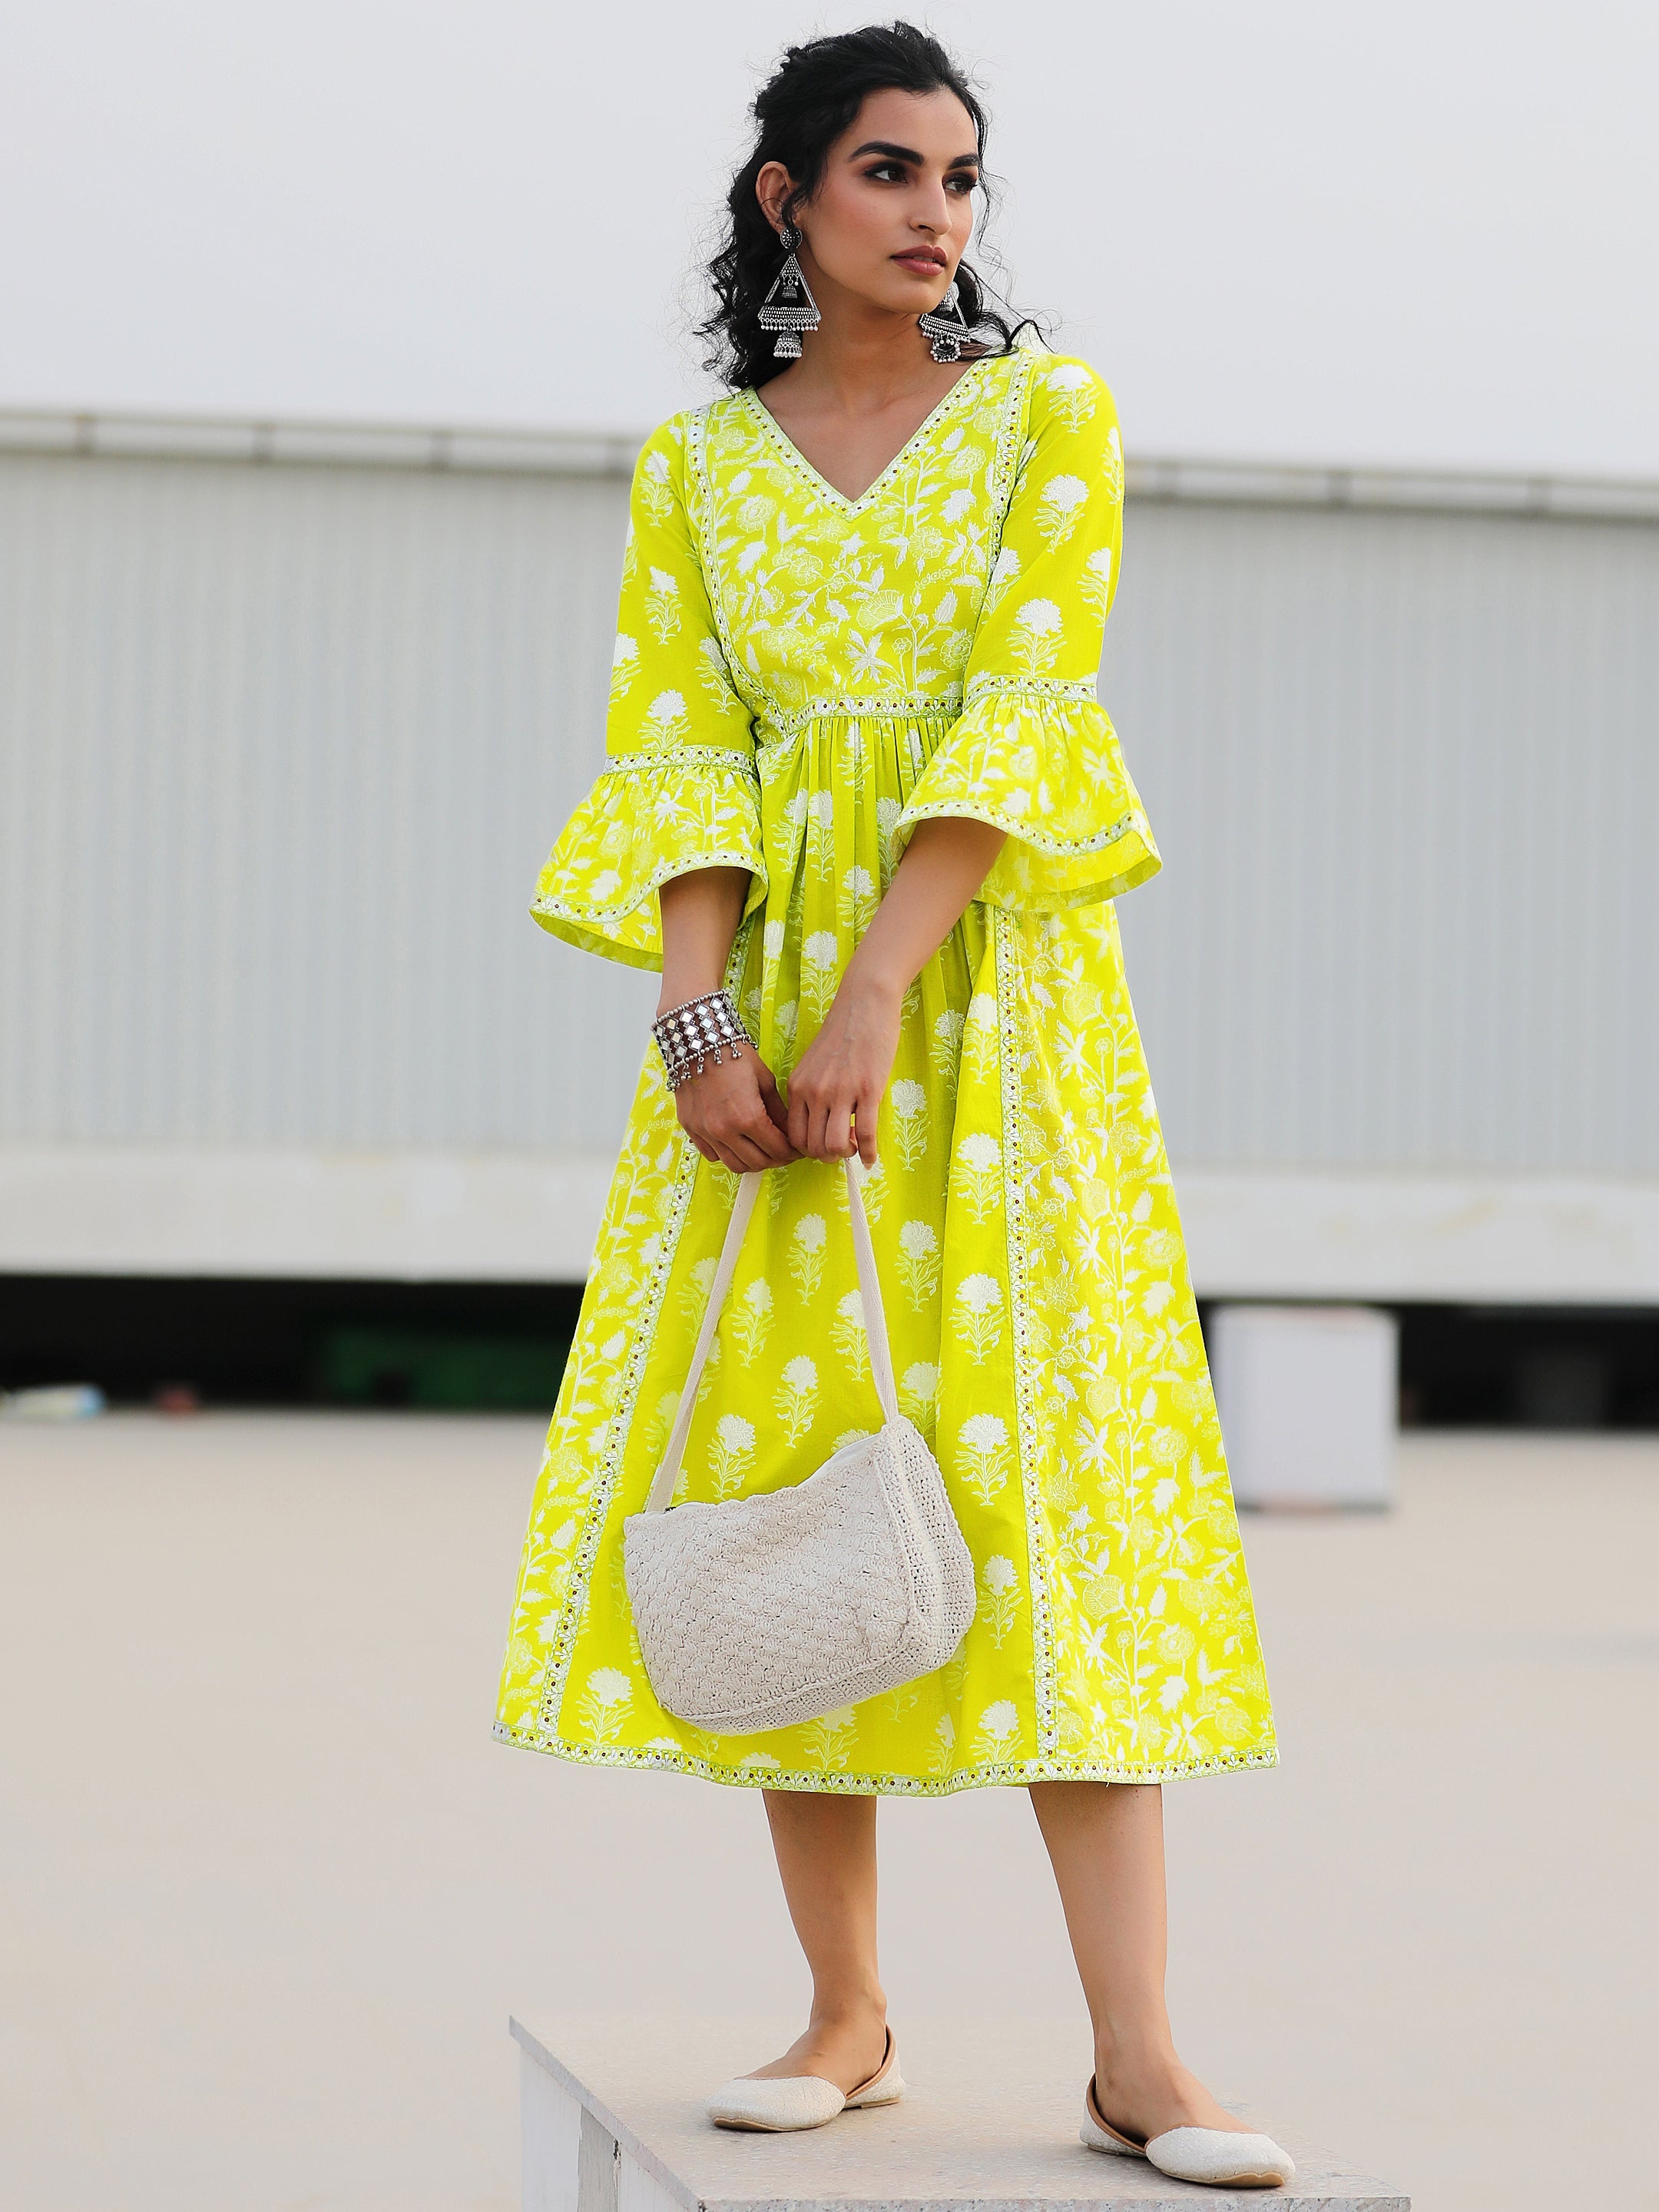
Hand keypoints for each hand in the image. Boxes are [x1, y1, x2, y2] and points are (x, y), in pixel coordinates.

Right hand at [674, 1041, 801, 1172]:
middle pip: (758, 1163)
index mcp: (748, 1117)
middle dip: (776, 1160)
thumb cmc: (734, 1055)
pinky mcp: (691, 1129)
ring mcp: (705, 1132)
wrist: (697, 1042)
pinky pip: (713, 1155)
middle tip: (784, 1153)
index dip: (792, 1153)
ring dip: (753, 1162)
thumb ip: (778, 1112)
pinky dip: (728, 1155)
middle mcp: (725, 1130)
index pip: (777, 1150)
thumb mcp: (764, 1081)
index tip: (797, 1150)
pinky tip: (737, 1143)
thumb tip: (790, 1133)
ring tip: (762, 1151)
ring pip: (735, 1165)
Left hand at [784, 973, 901, 1164]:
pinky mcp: (868, 1090)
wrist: (864, 1004)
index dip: (808, 1150)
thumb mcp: (813, 1064)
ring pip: (836, 1145)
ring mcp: (841, 1093)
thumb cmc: (841, 1033)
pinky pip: (867, 1134)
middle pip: (813, 1146)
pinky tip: (870, 1159)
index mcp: (798, 1086)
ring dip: (846, 1154)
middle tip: (841, 1148)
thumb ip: (811, 1092)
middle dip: (827, 1156)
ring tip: (855, 1147)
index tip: (822, 1145)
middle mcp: (815, 1092)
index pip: (793, 1136)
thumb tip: (818, 1125)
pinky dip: (869, 1153)